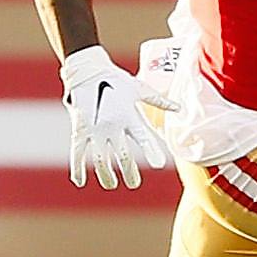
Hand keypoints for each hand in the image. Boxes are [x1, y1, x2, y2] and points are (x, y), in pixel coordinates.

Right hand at [61, 45, 176, 189]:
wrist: (87, 71)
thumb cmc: (117, 80)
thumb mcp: (140, 89)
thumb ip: (159, 101)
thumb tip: (179, 108)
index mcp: (129, 116)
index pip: (143, 138)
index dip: (151, 152)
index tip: (159, 165)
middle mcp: (112, 125)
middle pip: (123, 156)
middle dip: (129, 172)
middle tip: (134, 184)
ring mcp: (94, 130)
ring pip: (100, 160)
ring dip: (106, 175)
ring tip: (112, 185)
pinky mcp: (79, 130)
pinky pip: (77, 153)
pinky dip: (77, 168)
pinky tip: (80, 182)